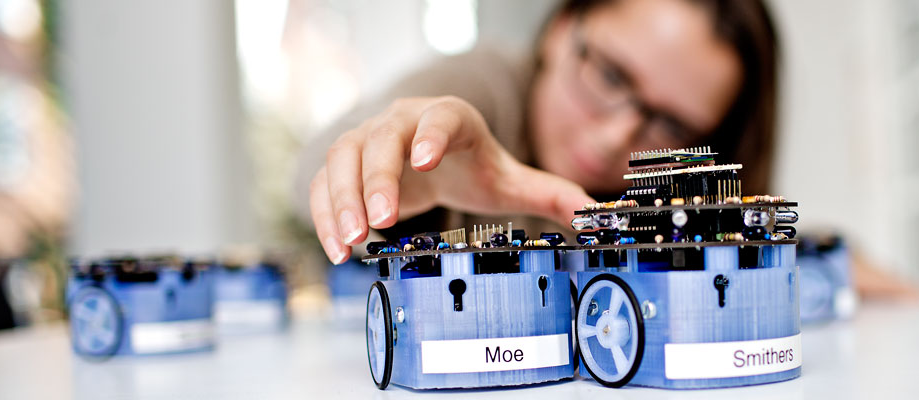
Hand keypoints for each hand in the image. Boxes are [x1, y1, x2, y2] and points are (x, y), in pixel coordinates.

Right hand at [309, 96, 593, 263]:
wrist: (430, 155)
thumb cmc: (471, 165)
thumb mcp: (509, 180)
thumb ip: (550, 194)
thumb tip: (594, 215)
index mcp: (450, 119)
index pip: (441, 117)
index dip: (432, 134)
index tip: (424, 158)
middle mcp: (403, 121)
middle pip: (381, 138)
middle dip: (376, 177)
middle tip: (380, 218)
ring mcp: (367, 138)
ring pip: (343, 158)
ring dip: (341, 199)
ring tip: (351, 241)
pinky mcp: (344, 164)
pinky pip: (324, 182)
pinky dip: (324, 212)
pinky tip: (337, 248)